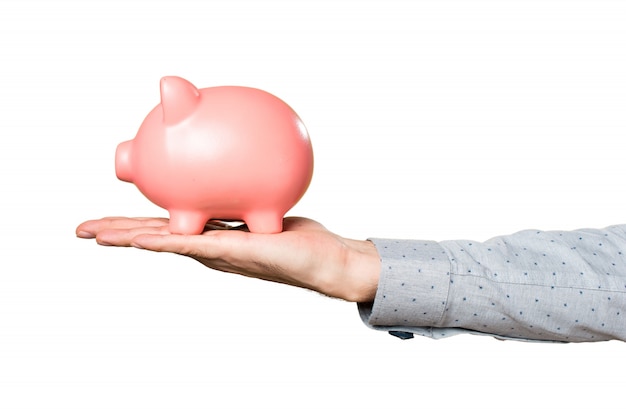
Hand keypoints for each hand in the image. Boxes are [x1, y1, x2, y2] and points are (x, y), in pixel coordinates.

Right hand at [76, 217, 379, 301]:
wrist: (324, 259)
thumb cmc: (297, 237)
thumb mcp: (261, 203)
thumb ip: (242, 189)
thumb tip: (236, 161)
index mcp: (209, 234)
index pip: (163, 226)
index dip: (133, 224)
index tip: (106, 220)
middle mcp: (207, 247)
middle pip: (153, 237)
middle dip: (118, 234)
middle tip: (83, 230)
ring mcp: (216, 253)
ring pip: (163, 243)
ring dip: (129, 239)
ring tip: (97, 235)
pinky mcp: (232, 253)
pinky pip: (195, 243)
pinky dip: (167, 241)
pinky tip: (144, 240)